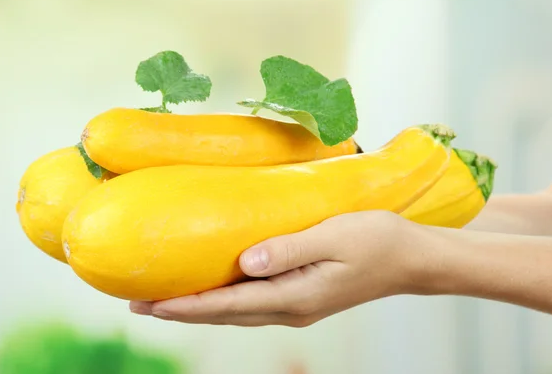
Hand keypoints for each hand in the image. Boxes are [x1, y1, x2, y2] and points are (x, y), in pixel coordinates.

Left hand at [129, 210, 426, 326]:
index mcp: (296, 295)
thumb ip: (290, 250)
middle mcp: (291, 307)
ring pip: (236, 312)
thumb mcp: (335, 237)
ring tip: (165, 301)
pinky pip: (252, 303)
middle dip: (182, 311)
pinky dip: (223, 301)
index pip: (229, 304)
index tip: (150, 305)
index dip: (188, 306)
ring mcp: (297, 305)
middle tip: (140, 305)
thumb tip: (246, 263)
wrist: (411, 258)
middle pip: (226, 314)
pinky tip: (212, 291)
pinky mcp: (302, 295)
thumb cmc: (377, 241)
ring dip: (199, 308)